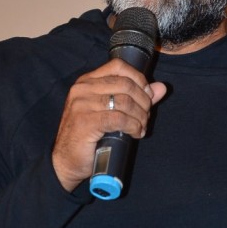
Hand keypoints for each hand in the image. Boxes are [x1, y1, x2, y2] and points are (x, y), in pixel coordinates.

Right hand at [52, 58, 166, 191]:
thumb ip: (135, 98)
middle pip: (125, 84)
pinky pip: (119, 118)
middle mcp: (82, 88)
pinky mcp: (86, 122)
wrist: (65, 161)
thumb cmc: (87, 137)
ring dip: (140, 116)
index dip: (139, 78)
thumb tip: (161, 87)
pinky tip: (135, 133)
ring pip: (125, 101)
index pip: (118, 66)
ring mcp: (82, 104)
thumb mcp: (110, 112)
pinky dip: (133, 126)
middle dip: (143, 101)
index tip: (148, 95)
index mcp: (86, 81)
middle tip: (146, 117)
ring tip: (141, 128)